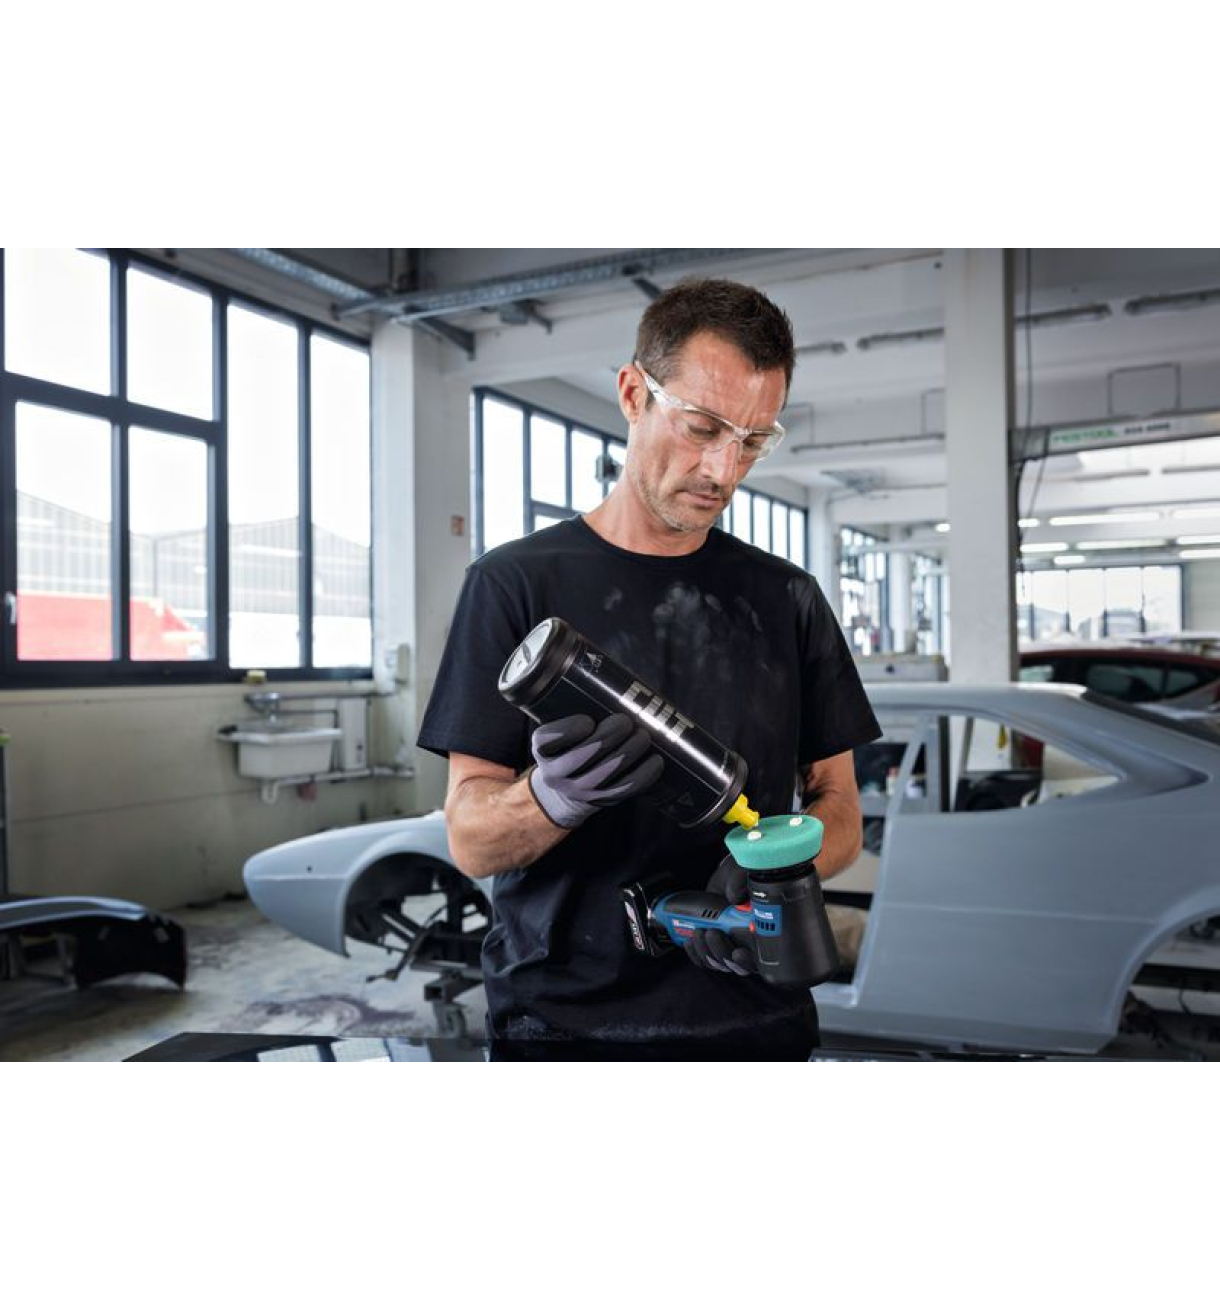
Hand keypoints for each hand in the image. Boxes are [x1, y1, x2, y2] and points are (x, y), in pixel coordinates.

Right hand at [527, 713, 664, 829]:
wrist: (567, 787)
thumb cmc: (570, 745)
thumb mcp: (560, 729)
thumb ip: (576, 709)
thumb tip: (618, 686)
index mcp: (542, 749)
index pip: (547, 739)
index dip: (569, 730)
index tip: (588, 720)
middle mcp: (555, 773)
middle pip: (582, 756)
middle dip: (610, 735)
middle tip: (627, 721)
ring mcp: (578, 790)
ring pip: (606, 772)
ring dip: (629, 751)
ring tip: (644, 735)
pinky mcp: (601, 800)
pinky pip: (625, 789)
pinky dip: (644, 774)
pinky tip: (656, 760)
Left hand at [683, 854, 756, 976]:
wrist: (731, 876)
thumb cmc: (745, 875)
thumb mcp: (746, 872)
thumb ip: (741, 881)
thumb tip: (733, 897)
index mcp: (765, 932)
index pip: (761, 960)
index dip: (748, 961)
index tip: (738, 952)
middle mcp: (750, 943)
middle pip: (736, 965)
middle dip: (720, 952)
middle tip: (712, 932)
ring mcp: (732, 945)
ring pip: (718, 963)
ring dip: (706, 951)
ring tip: (699, 931)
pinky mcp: (715, 943)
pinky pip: (704, 959)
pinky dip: (696, 953)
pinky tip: (690, 940)